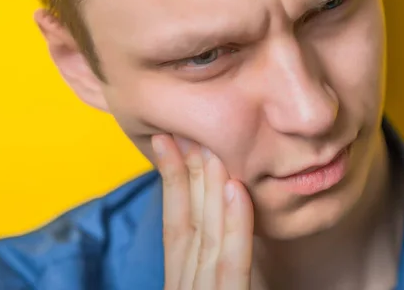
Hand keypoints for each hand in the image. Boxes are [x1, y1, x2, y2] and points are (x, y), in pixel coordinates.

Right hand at [152, 135, 253, 289]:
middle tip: (186, 129)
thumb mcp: (215, 286)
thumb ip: (217, 261)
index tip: (167, 140)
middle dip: (186, 173)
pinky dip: (236, 227)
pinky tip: (236, 189)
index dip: (171, 180)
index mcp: (183, 282)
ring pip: (207, 235)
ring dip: (206, 188)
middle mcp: (187, 286)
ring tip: (208, 145)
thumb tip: (224, 209)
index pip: (176, 225)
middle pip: (188, 222)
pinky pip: (232, 266)